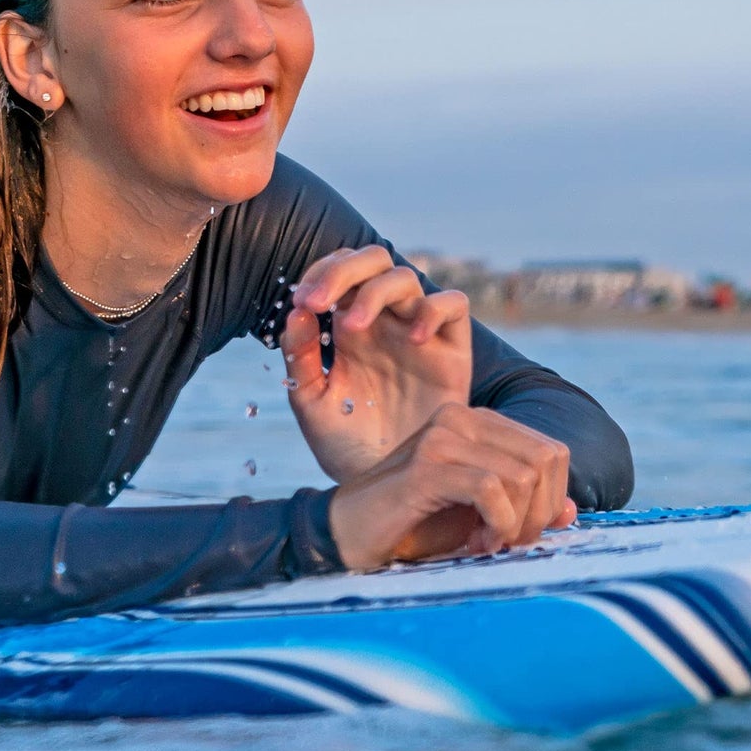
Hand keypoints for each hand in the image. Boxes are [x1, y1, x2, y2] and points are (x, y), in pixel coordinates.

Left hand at [282, 246, 470, 481]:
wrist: (389, 489)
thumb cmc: (348, 448)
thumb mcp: (312, 403)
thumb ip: (300, 357)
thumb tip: (296, 311)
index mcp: (349, 326)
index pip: (338, 271)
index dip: (320, 273)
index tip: (301, 301)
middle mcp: (384, 321)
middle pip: (373, 260)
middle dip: (343, 269)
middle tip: (317, 299)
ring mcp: (419, 333)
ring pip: (407, 278)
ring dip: (375, 291)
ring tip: (354, 325)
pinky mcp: (452, 353)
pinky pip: (454, 307)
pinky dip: (434, 310)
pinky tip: (413, 338)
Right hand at [327, 403, 577, 569]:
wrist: (345, 534)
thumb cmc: (410, 525)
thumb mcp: (477, 516)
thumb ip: (522, 507)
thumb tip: (571, 510)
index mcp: (477, 421)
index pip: (552, 451)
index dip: (550, 500)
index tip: (517, 532)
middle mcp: (461, 416)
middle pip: (547, 459)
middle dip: (539, 512)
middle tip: (507, 542)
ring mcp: (443, 436)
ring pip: (524, 474)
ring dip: (516, 524)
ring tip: (485, 544)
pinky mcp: (427, 465)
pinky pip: (492, 490)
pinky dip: (497, 525)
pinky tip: (475, 543)